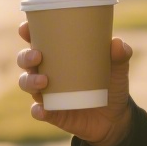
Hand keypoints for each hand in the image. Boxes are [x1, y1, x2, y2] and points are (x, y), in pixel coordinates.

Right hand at [16, 20, 134, 145]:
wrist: (115, 118)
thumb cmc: (112, 85)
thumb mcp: (118, 69)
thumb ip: (121, 55)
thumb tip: (117, 43)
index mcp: (59, 55)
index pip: (38, 39)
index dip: (27, 32)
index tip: (25, 27)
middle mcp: (48, 72)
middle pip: (26, 61)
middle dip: (26, 57)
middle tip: (38, 56)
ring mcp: (48, 94)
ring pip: (27, 84)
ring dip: (29, 81)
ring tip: (44, 81)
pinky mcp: (52, 113)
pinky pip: (38, 112)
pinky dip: (38, 110)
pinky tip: (43, 109)